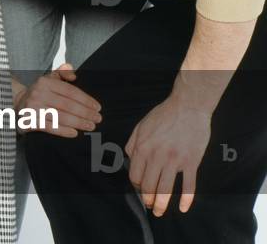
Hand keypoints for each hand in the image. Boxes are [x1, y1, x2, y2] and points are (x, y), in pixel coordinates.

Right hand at [14, 64, 100, 137]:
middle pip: (67, 105)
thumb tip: (73, 74)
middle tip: (98, 119)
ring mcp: (33, 108)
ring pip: (60, 116)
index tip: (97, 107)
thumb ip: (62, 73)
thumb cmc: (39, 92)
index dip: (85, 99)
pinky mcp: (29, 121)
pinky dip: (63, 131)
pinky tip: (74, 133)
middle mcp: (38, 93)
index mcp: (44, 82)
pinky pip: (50, 127)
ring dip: (78, 122)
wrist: (17, 103)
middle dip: (85, 112)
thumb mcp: (49, 79)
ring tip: (90, 126)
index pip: (69, 91)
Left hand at [125, 94, 210, 216]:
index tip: (140, 191)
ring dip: (161, 205)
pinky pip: (188, 186)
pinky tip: (183, 208)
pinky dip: (186, 200)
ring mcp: (175, 160)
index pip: (135, 175)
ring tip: (159, 213)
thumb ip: (133, 143)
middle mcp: (156, 156)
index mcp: (142, 147)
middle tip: (150, 207)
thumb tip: (129, 159)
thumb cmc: (164, 115)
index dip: (136, 186)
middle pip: (149, 185)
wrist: (187, 107)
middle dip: (147, 199)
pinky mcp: (191, 162)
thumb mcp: (141, 125)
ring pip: (165, 190)